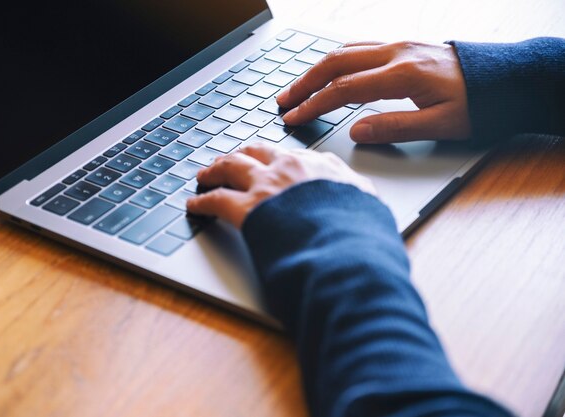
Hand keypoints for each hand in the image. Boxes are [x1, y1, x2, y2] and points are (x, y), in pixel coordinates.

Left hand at [186, 143, 376, 228]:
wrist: (349, 248)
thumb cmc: (362, 233)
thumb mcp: (370, 208)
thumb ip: (358, 198)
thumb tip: (361, 203)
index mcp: (322, 167)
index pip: (291, 156)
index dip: (274, 159)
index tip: (268, 162)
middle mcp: (290, 168)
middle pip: (256, 152)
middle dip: (240, 155)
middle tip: (230, 160)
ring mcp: (267, 185)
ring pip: (231, 166)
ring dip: (216, 169)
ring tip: (205, 174)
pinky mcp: (247, 208)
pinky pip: (216, 199)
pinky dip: (202, 201)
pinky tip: (195, 204)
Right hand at [276, 41, 470, 143]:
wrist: (504, 78)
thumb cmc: (476, 103)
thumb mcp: (440, 124)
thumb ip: (394, 127)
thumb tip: (356, 131)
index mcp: (402, 74)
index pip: (344, 89)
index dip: (314, 106)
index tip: (293, 119)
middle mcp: (395, 53)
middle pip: (335, 63)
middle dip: (304, 84)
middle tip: (282, 102)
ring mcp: (398, 46)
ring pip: (344, 51)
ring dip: (316, 70)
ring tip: (296, 88)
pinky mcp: (402, 46)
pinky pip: (359, 47)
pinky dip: (336, 59)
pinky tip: (327, 70)